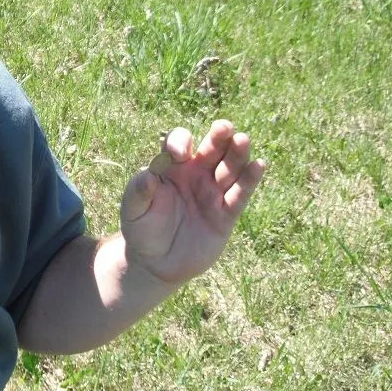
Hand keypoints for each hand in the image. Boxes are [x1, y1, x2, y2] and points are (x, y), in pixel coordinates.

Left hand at [118, 120, 264, 285]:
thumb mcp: (133, 210)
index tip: (181, 154)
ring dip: (237, 154)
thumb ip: (138, 192)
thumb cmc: (142, 229)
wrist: (157, 263)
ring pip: (229, 168)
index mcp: (171, 167)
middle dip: (218, 137)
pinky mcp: (225, 214)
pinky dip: (250, 180)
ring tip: (242, 140)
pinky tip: (259, 164)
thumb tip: (147, 176)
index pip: (178, 143)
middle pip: (211, 149)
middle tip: (224, 127)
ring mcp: (212, 192)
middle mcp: (195, 174)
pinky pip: (240, 195)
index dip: (180, 142)